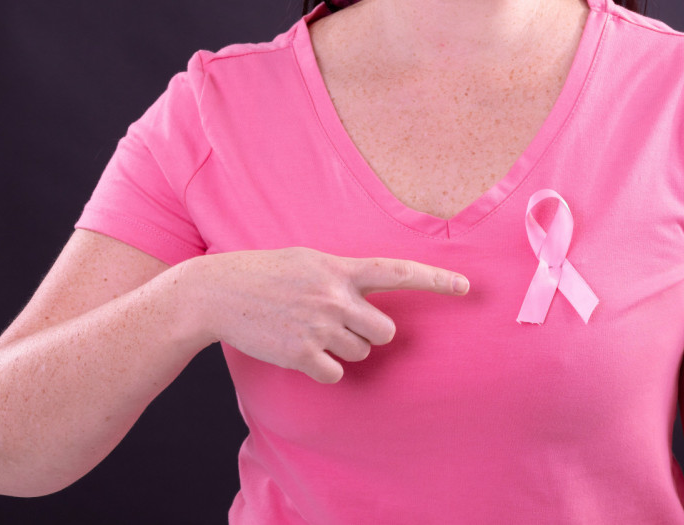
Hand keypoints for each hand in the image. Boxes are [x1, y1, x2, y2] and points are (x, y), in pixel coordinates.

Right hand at [189, 246, 469, 383]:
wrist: (216, 293)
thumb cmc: (262, 274)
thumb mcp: (306, 260)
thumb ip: (340, 274)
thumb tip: (367, 295)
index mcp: (339, 268)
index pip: (398, 272)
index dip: (436, 281)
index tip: (466, 288)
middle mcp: (335, 296)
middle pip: (386, 332)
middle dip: (370, 335)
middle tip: (342, 326)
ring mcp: (319, 326)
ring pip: (360, 354)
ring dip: (342, 350)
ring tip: (309, 332)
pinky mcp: (302, 353)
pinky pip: (335, 374)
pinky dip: (322, 369)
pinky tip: (299, 351)